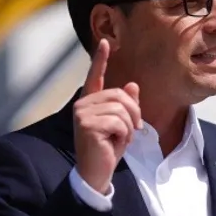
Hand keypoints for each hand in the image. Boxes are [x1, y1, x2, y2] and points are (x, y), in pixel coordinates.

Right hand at [72, 39, 141, 192]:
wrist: (96, 173)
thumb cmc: (107, 149)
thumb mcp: (121, 125)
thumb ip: (126, 106)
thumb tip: (132, 85)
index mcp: (90, 102)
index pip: (95, 77)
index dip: (100, 59)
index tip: (106, 42)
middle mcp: (82, 104)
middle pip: (120, 95)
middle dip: (134, 113)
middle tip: (133, 131)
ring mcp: (82, 113)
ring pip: (121, 109)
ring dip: (129, 127)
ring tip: (120, 139)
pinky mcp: (87, 124)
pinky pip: (119, 122)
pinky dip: (124, 135)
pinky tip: (115, 144)